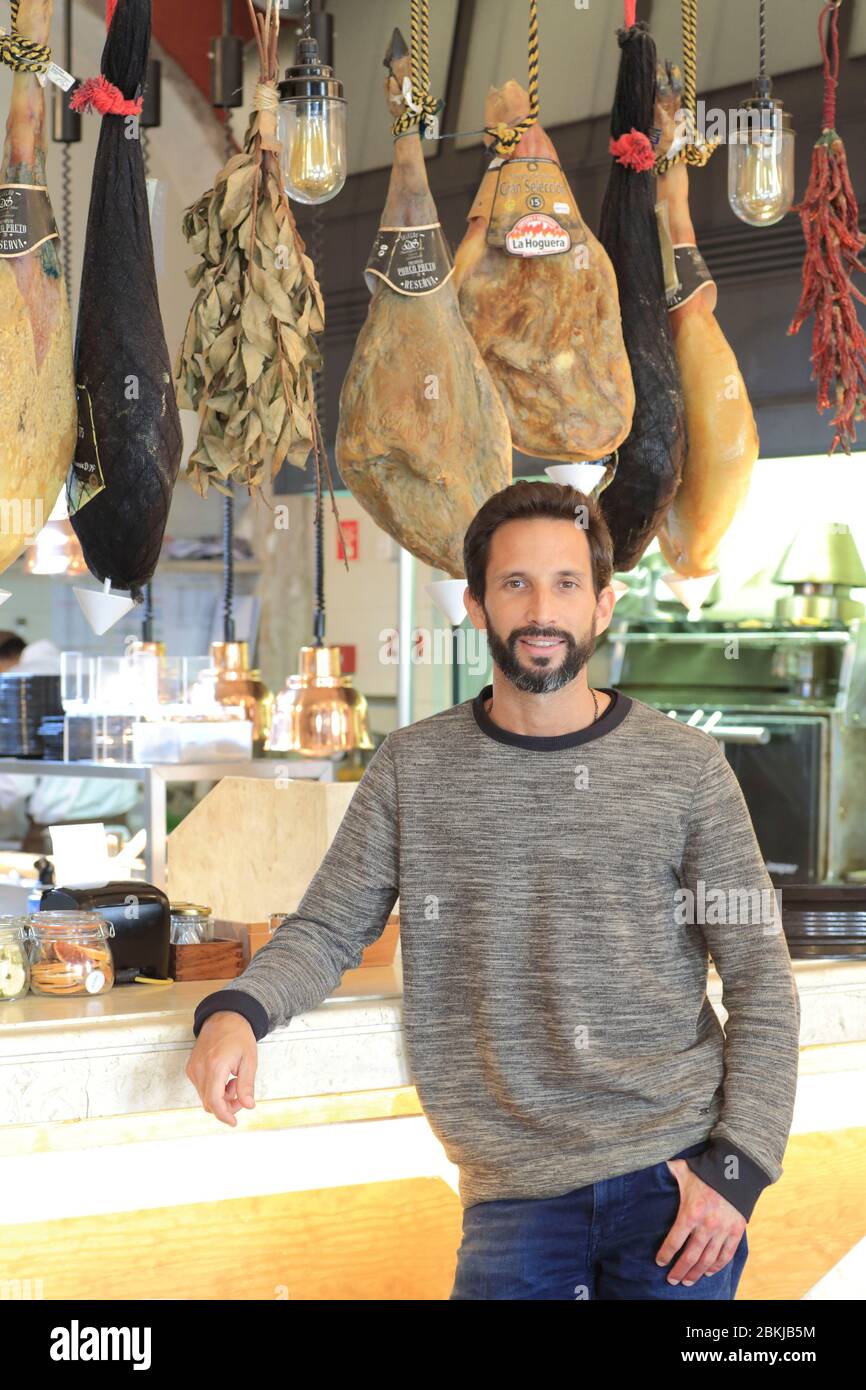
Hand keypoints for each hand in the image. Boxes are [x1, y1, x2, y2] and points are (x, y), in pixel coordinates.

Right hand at [186, 1012, 257, 1126]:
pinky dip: (214, 1089)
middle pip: (209, 1103)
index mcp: (216, 1066)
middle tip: (241, 1093)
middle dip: (227, 1105)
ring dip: (221, 1097)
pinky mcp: (191, 1068)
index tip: (233, 1122)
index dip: (224, 1115)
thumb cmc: (239, 1035)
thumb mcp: (249, 1060)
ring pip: (205, 1097)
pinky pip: (201, 1088)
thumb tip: (248, 1106)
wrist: (224, 1016)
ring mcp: (193, 1068)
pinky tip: (225, 1077)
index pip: (214, 1101)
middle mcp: (200, 1069)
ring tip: (234, 1079)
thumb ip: (247, 1085)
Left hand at [655, 1158, 746, 1285]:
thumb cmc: (705, 1170)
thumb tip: (648, 1164)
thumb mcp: (682, 1169)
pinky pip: (726, 1255)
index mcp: (691, 1212)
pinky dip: (717, 1267)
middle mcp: (707, 1225)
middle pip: (691, 1256)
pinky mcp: (736, 1231)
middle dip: (680, 1271)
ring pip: (708, 1260)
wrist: (737, 1168)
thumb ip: (666, 1171)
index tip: (659, 1262)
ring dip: (696, 1273)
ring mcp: (723, 1230)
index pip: (674, 1241)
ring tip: (687, 1281)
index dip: (665, 1254)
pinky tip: (708, 1272)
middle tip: (672, 1280)